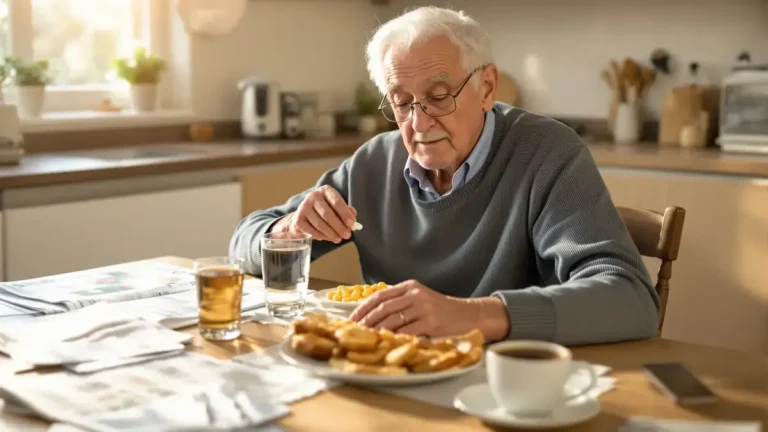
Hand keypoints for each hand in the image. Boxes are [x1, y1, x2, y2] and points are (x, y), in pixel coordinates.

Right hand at [271, 185, 356, 242]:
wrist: (304, 217)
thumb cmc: (325, 212)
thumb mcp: (337, 209)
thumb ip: (347, 213)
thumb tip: (353, 222)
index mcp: (326, 190)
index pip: (336, 202)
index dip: (345, 214)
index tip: (352, 224)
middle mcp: (313, 196)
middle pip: (328, 214)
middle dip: (339, 227)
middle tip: (347, 235)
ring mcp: (303, 207)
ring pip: (320, 224)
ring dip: (331, 234)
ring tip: (338, 239)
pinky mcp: (298, 219)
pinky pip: (311, 230)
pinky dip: (321, 236)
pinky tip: (326, 238)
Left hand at [348, 280, 509, 340]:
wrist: (469, 315)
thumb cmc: (443, 311)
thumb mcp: (421, 299)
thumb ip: (401, 303)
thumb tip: (373, 316)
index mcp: (410, 286)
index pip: (380, 296)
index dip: (363, 308)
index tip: (351, 319)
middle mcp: (415, 294)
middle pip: (382, 307)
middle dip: (365, 321)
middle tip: (353, 332)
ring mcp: (423, 307)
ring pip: (391, 320)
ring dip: (375, 331)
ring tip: (364, 339)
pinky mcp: (430, 321)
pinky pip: (406, 331)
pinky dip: (393, 337)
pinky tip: (384, 343)